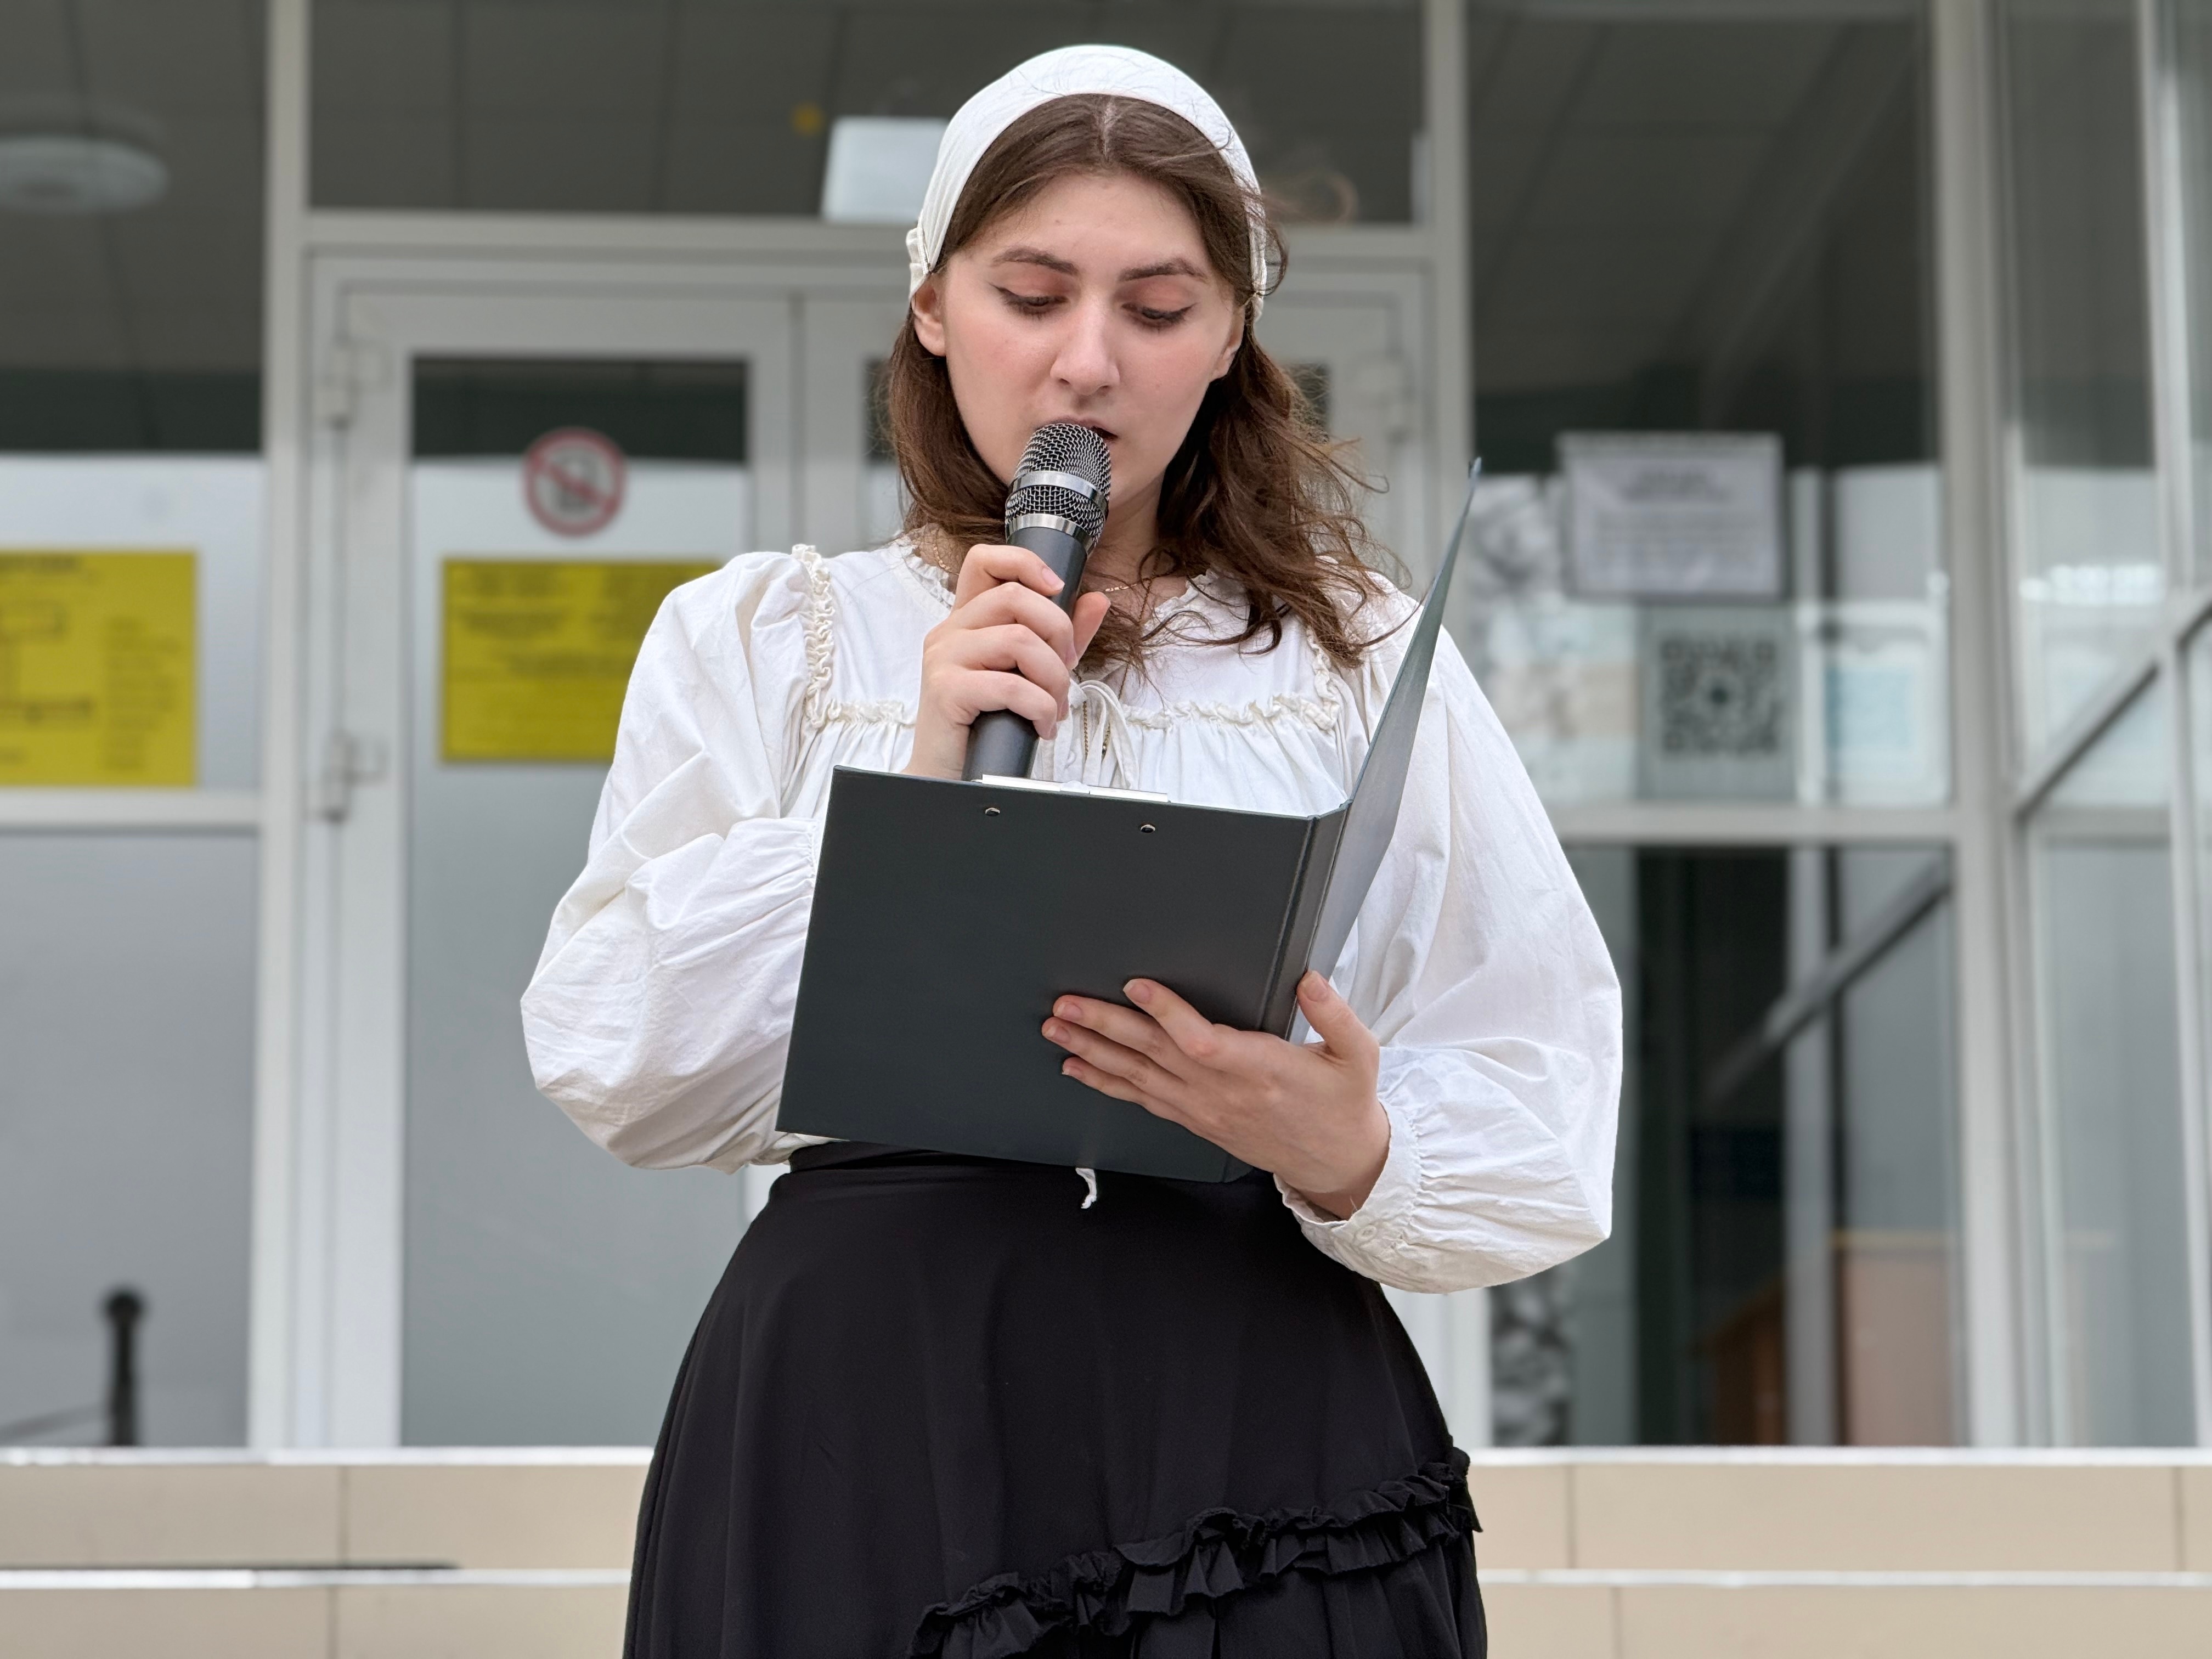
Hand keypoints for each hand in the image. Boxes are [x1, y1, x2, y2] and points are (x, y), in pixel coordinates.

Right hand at [904, 544, 1112, 780]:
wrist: (951, 774)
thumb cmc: (988, 724)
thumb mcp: (1033, 673)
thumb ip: (1061, 637)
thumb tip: (1097, 600)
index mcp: (967, 620)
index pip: (984, 561)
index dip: (1024, 563)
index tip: (1058, 589)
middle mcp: (949, 631)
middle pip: (1014, 597)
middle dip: (1058, 633)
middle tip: (1067, 669)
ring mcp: (943, 658)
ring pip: (1019, 640)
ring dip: (1054, 678)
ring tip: (1055, 707)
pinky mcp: (945, 690)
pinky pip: (1010, 685)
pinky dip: (1040, 707)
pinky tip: (1042, 725)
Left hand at [1043, 972, 1389, 1218]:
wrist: (1337, 1162)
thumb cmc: (1344, 1103)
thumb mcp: (1358, 1055)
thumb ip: (1335, 1015)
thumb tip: (1309, 980)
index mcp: (1261, 1069)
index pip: (1202, 1040)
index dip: (1166, 1012)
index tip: (1136, 985)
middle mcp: (1223, 1092)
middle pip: (1155, 1055)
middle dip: (1106, 1028)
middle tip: (1067, 1005)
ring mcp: (1204, 1109)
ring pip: (1139, 1077)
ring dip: (1094, 1052)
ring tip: (1057, 1030)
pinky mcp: (1195, 1119)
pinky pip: (1142, 1100)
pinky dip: (1106, 1083)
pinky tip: (1077, 1068)